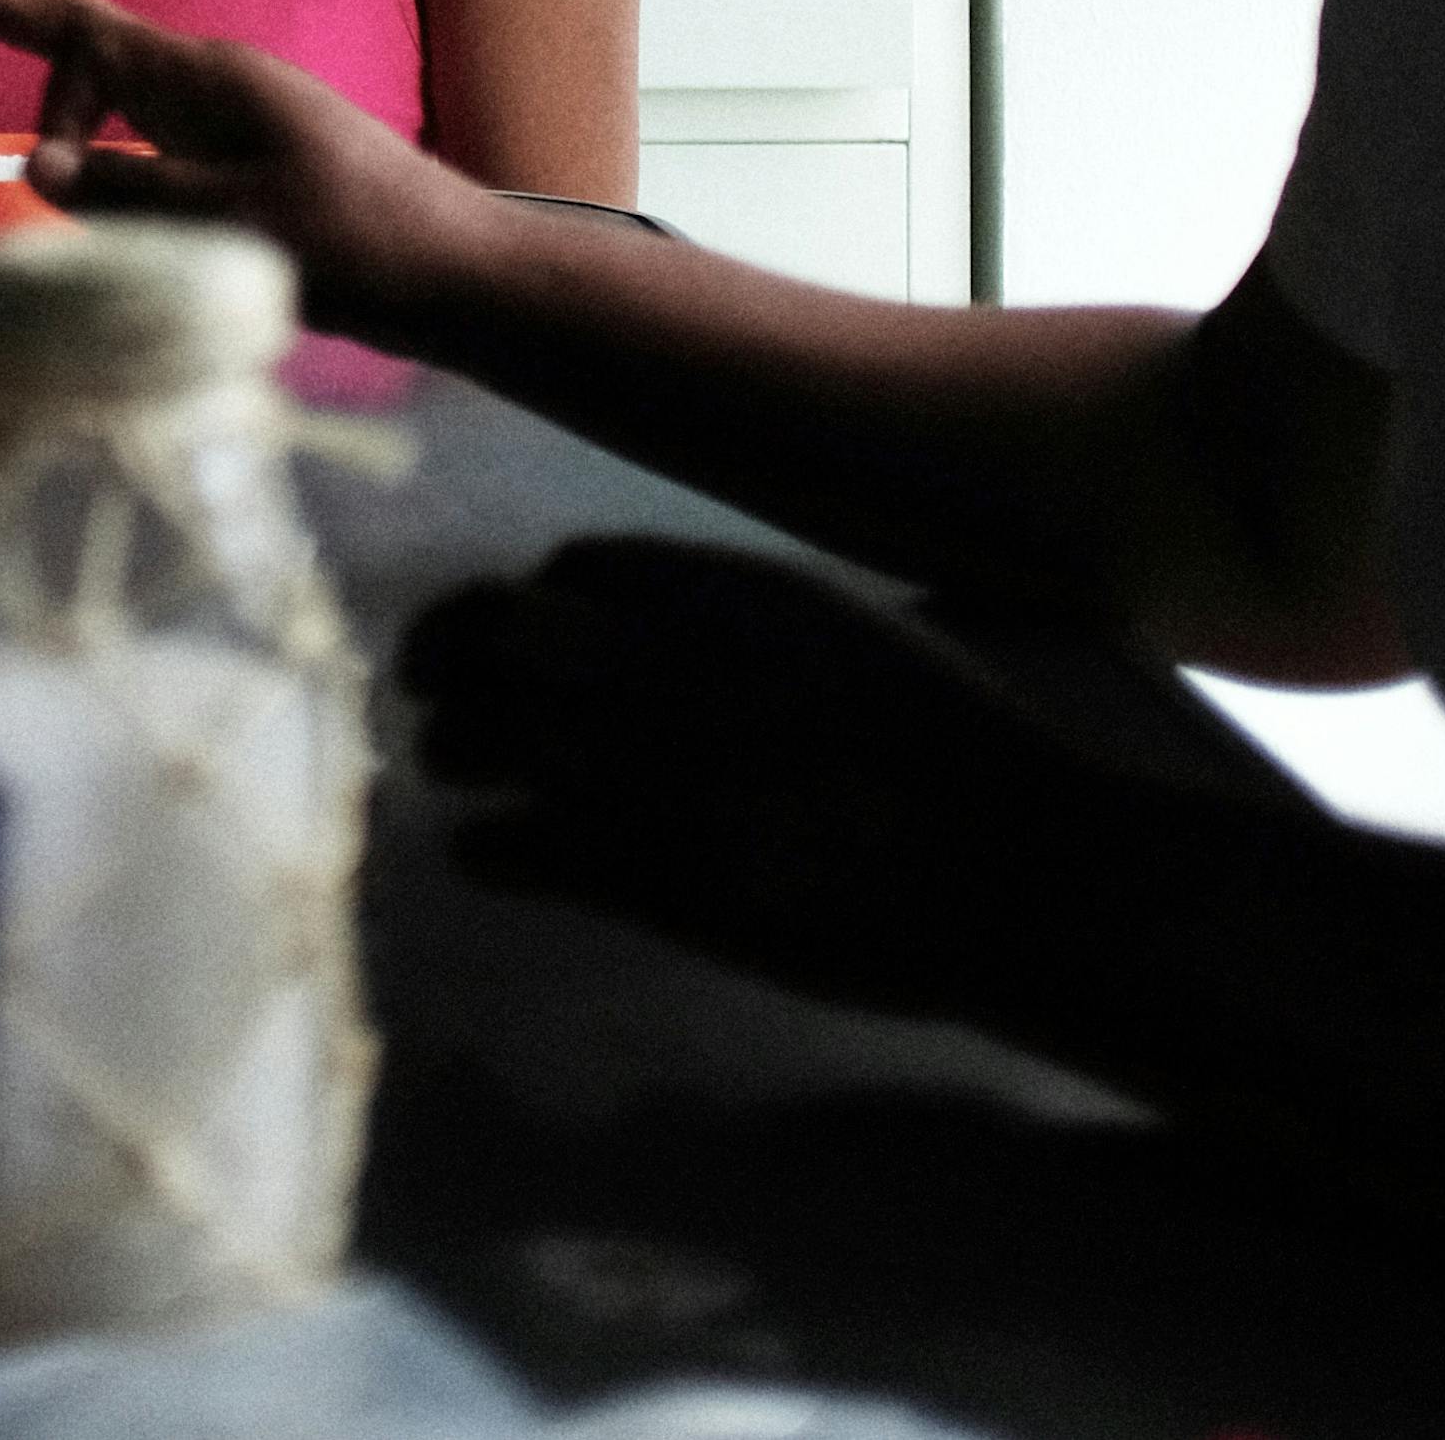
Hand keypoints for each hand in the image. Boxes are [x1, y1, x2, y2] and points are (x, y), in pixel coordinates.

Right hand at [0, 0, 509, 331]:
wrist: (456, 268)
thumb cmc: (355, 245)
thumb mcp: (234, 221)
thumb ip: (135, 192)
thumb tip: (41, 168)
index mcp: (202, 80)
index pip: (73, 29)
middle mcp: (209, 79)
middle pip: (87, 29)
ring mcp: (230, 111)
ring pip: (116, 70)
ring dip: (52, 47)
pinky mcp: (246, 151)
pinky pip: (144, 113)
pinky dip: (96, 102)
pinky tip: (86, 121)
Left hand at [399, 537, 1136, 1026]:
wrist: (1014, 870)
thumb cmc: (966, 757)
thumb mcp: (855, 639)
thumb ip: (755, 624)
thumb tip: (684, 629)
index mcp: (723, 594)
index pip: (568, 569)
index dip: (535, 600)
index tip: (529, 633)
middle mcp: (659, 663)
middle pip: (490, 634)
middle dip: (447, 656)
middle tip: (430, 691)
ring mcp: (639, 770)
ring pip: (473, 738)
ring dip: (452, 750)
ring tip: (456, 770)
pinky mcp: (639, 875)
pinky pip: (506, 847)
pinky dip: (483, 848)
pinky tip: (488, 854)